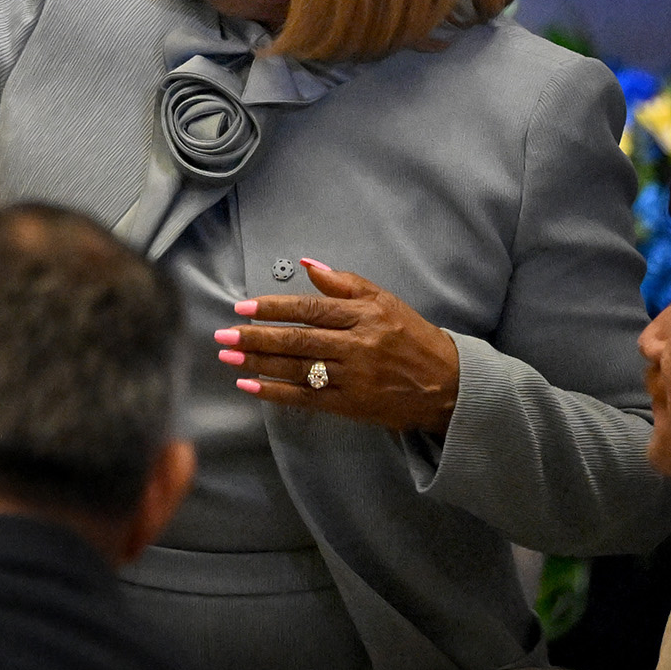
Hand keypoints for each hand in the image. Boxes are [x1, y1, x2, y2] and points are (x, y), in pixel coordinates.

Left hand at [214, 258, 461, 436]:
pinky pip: (308, 398)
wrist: (448, 385)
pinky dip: (276, 392)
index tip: (242, 308)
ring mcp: (354, 378)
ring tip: (227, 356)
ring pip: (298, 369)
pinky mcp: (353, 405)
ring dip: (258, 363)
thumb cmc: (412, 336)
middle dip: (255, 337)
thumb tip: (306, 264)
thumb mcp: (385, 301)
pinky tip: (249, 385)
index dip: (273, 308)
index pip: (310, 309)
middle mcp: (357, 346)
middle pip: (298, 340)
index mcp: (364, 316)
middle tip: (222, 334)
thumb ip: (344, 283)